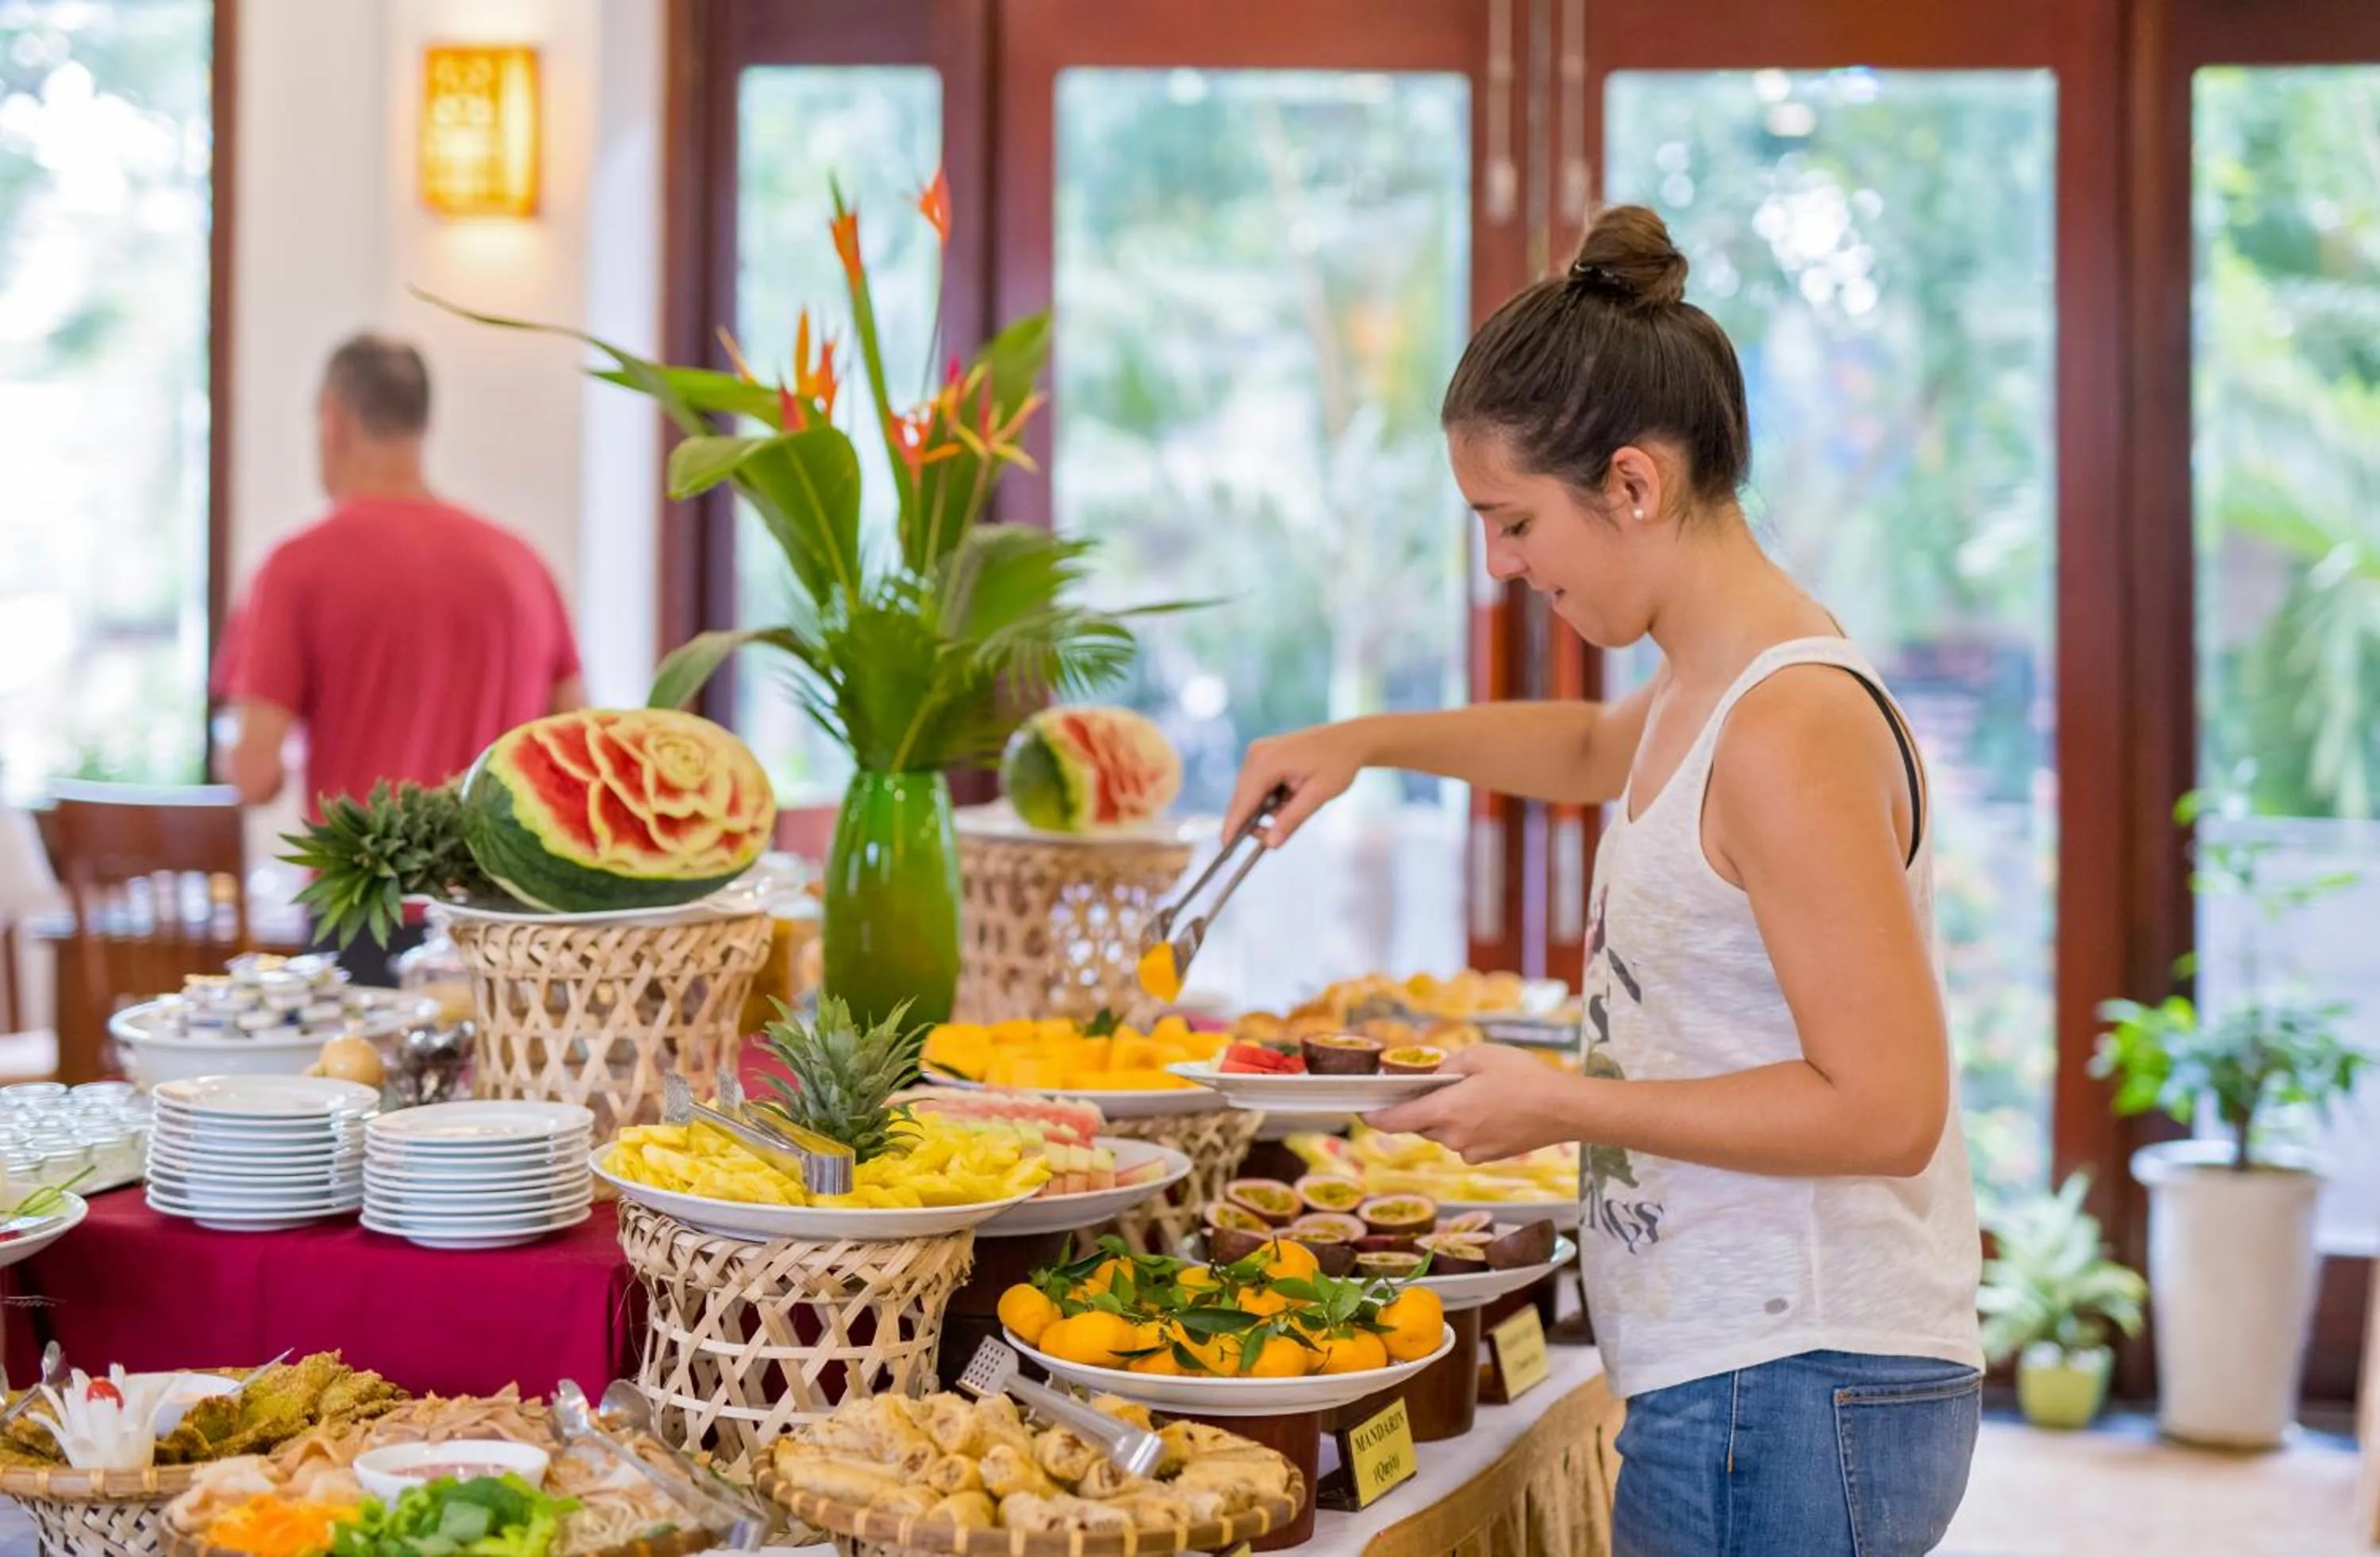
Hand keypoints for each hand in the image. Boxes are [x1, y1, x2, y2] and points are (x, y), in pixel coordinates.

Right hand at [1223, 723, 1372, 847]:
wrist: (1350, 739)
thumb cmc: (1338, 764)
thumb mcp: (1317, 796)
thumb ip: (1291, 820)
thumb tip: (1270, 844)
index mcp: (1267, 762)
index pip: (1243, 801)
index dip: (1233, 826)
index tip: (1225, 848)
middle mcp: (1256, 753)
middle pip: (1242, 798)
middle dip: (1254, 821)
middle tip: (1271, 838)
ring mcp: (1258, 751)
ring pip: (1249, 793)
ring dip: (1265, 809)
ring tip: (1294, 806)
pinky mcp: (1263, 754)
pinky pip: (1257, 784)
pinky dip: (1269, 798)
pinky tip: (1290, 797)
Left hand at [1363, 1045, 1588, 1162]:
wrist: (1563, 1109)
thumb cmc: (1523, 1076)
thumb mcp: (1480, 1055)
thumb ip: (1447, 1066)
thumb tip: (1431, 1078)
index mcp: (1447, 1111)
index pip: (1398, 1120)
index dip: (1376, 1116)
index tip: (1362, 1111)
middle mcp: (1454, 1137)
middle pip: (1422, 1124)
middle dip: (1422, 1107)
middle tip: (1432, 1085)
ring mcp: (1472, 1151)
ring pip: (1445, 1133)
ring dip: (1448, 1116)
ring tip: (1474, 1093)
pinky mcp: (1488, 1157)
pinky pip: (1465, 1141)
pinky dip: (1468, 1126)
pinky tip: (1490, 1109)